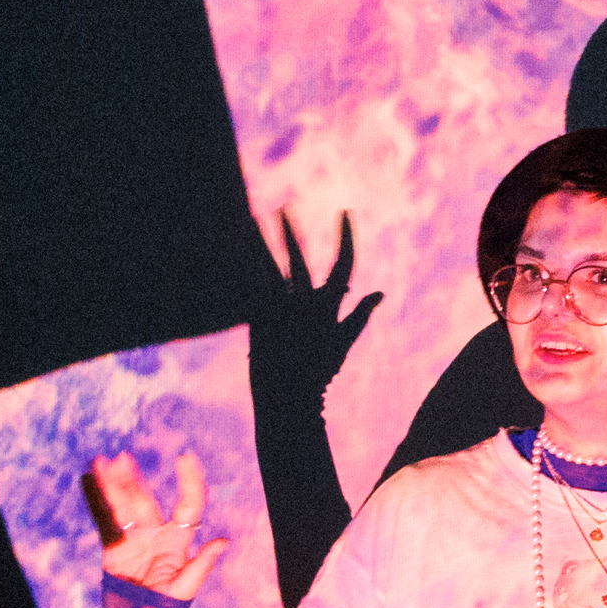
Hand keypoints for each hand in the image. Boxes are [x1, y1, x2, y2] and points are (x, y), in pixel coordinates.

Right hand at [85, 449, 227, 602]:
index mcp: (178, 544)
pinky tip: (89, 480)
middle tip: (122, 458)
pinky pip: (105, 523)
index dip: (189, 482)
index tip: (184, 458)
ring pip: (124, 507)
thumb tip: (223, 541)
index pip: (188, 506)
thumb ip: (199, 566)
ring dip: (114, 485)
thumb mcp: (183, 592)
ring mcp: (134, 543)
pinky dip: (96, 502)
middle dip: (133, 480)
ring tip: (102, 462)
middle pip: (146, 501)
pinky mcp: (113, 552)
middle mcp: (157, 538)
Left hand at [243, 211, 383, 433]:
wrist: (289, 400)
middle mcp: (305, 304)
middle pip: (297, 258)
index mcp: (330, 307)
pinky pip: (246, 287)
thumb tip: (380, 293)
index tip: (345, 214)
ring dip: (258, 242)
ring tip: (248, 220)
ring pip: (266, 267)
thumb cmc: (320, 372)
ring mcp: (280, 311)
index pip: (344, 264)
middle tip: (283, 207)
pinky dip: (239, 270)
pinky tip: (226, 252)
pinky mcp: (258, 320)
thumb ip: (361, 314)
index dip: (346, 237)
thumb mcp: (344, 342)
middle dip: (290, 231)